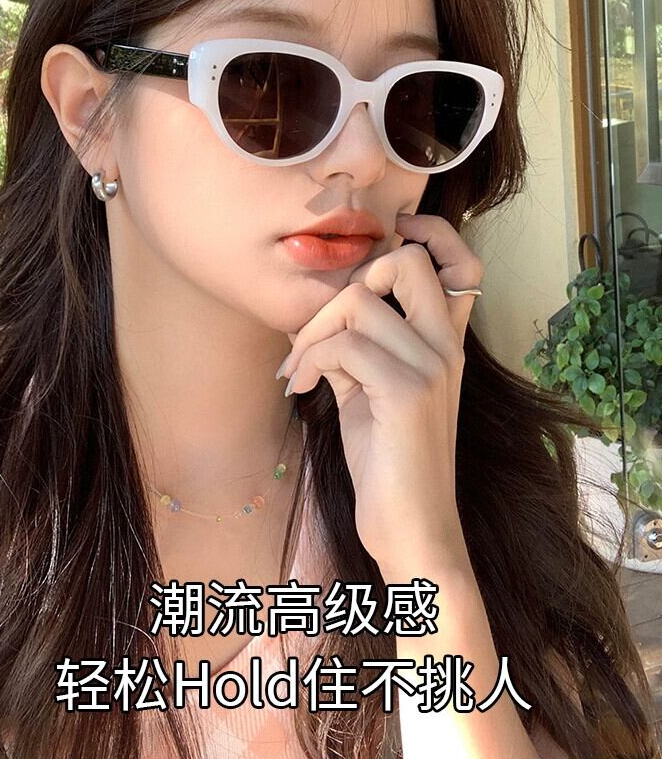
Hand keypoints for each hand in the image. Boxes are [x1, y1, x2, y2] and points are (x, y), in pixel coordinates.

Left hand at [276, 213, 483, 578]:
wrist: (412, 528)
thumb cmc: (388, 461)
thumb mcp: (372, 391)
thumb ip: (357, 348)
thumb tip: (314, 315)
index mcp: (445, 343)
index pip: (461, 264)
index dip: (431, 233)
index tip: (393, 231)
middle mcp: (446, 346)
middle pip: (407, 261)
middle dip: (352, 279)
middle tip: (323, 328)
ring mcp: (431, 367)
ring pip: (359, 301)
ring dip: (312, 332)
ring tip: (298, 370)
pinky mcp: (407, 393)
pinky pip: (344, 345)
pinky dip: (309, 362)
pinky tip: (301, 389)